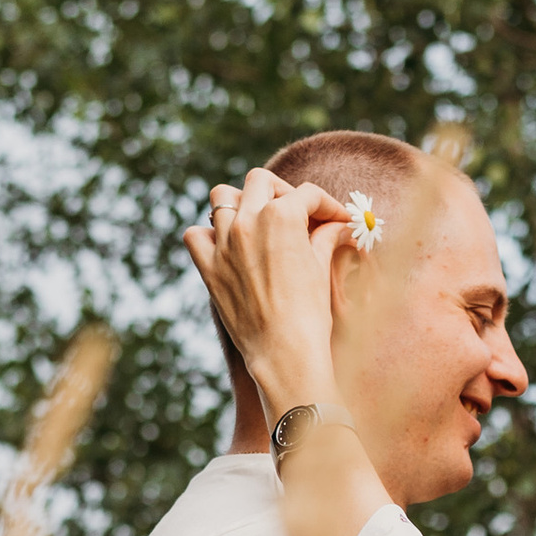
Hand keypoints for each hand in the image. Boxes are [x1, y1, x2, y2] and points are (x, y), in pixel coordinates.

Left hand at [182, 167, 350, 414]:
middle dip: (282, 191)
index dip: (326, 205)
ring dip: (241, 203)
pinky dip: (208, 234)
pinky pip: (195, 234)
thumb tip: (340, 227)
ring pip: (222, 197)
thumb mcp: (322, 269)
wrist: (284, 354)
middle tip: (296, 212)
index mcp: (282, 216)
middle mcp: (248, 221)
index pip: (306, 194)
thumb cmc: (310, 314)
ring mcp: (224, 243)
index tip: (336, 220)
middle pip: (261, 181)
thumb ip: (327, 238)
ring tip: (257, 221)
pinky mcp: (208, 267)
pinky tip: (226, 246)